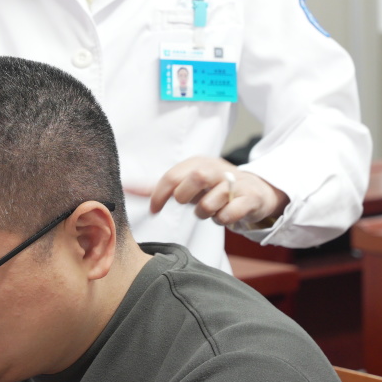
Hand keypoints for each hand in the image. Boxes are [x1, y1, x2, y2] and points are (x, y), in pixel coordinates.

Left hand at [145, 157, 288, 227]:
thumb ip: (161, 186)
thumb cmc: (214, 188)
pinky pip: (230, 214)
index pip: (172, 176)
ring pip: (211, 201)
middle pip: (196, 177)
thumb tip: (126, 187)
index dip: (159, 195)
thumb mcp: (188, 182)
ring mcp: (236, 182)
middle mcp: (217, 168)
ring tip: (208, 210)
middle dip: (185, 196)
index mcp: (198, 162)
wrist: (255, 190)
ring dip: (204, 212)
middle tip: (187, 203)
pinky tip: (224, 215)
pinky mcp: (250, 198)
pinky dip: (222, 219)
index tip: (154, 210)